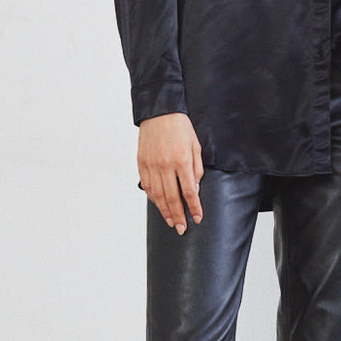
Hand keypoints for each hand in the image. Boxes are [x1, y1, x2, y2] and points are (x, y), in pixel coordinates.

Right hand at [137, 112, 203, 232]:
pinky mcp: (142, 163)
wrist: (160, 112)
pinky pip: (147, 186)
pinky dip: (153, 198)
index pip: (189, 191)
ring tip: (171, 222)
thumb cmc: (181, 127)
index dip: (194, 207)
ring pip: (157, 195)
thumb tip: (194, 189)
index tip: (198, 218)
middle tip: (182, 228)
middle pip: (172, 198)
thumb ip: (196, 169)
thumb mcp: (196, 146)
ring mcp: (151, 165)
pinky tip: (158, 205)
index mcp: (181, 160)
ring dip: (165, 211)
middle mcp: (165, 165)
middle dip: (179, 216)